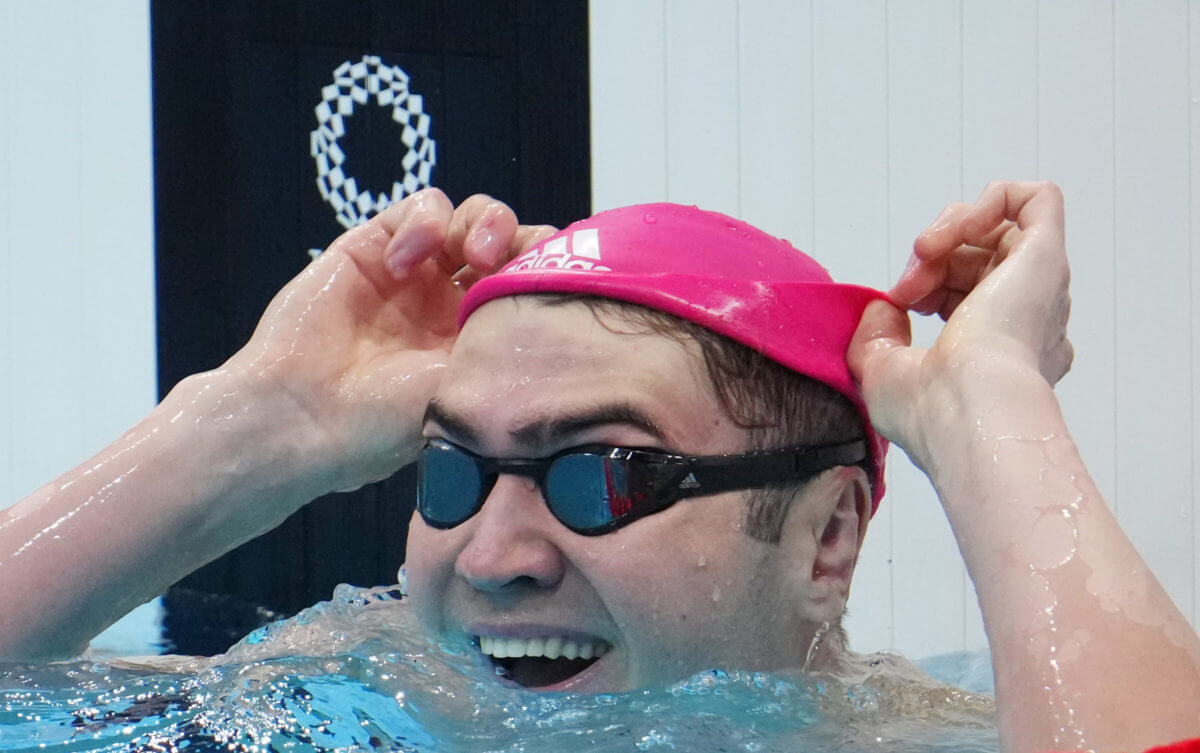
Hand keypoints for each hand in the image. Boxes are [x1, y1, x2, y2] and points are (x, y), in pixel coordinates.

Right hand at [224, 189, 553, 493]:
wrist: (309, 416)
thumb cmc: (390, 421)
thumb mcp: (473, 387)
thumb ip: (515, 341)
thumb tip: (573, 313)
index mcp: (485, 338)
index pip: (537, 282)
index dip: (553, 269)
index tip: (557, 279)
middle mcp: (454, 301)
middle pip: (512, 241)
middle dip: (520, 240)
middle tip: (506, 264)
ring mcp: (416, 272)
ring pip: (472, 215)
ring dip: (482, 222)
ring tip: (469, 253)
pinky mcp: (373, 246)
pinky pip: (420, 207)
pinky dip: (422, 224)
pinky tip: (402, 264)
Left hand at [847, 181, 1073, 467]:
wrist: (968, 412)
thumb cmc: (932, 412)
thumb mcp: (881, 372)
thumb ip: (879, 334)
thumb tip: (885, 306)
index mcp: (1000, 351)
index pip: (966, 293)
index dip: (925, 284)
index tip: (900, 304)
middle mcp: (1027, 320)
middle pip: (979, 258)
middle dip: (932, 260)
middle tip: (908, 286)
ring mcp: (1040, 288)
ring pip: (1000, 229)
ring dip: (950, 230)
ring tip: (926, 254)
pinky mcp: (1047, 257)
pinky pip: (1037, 199)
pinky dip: (992, 198)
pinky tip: (961, 226)